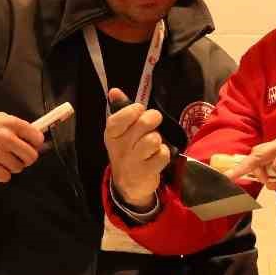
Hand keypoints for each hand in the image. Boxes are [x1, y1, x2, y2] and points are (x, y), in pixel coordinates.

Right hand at [0, 112, 44, 183]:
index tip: (31, 146)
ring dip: (13, 166)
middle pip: (31, 156)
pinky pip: (6, 176)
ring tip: (2, 160)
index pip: (36, 137)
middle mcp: (5, 137)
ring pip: (18, 167)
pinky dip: (2, 174)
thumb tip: (35, 139)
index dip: (35, 144)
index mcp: (10, 123)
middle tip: (18, 156)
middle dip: (26, 158)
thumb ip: (16, 127)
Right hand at [103, 87, 169, 206]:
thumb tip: (114, 90)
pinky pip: (162, 155)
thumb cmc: (128, 150)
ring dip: (158, 140)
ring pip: (154, 139)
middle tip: (153, 123)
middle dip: (153, 119)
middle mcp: (120, 147)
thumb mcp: (121, 131)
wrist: (128, 184)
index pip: (119, 118)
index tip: (139, 109)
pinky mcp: (145, 173)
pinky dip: (164, 154)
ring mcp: (132, 161)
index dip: (133, 110)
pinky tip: (157, 157)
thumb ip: (120, 109)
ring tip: (154, 144)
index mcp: (112, 134)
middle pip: (143, 123)